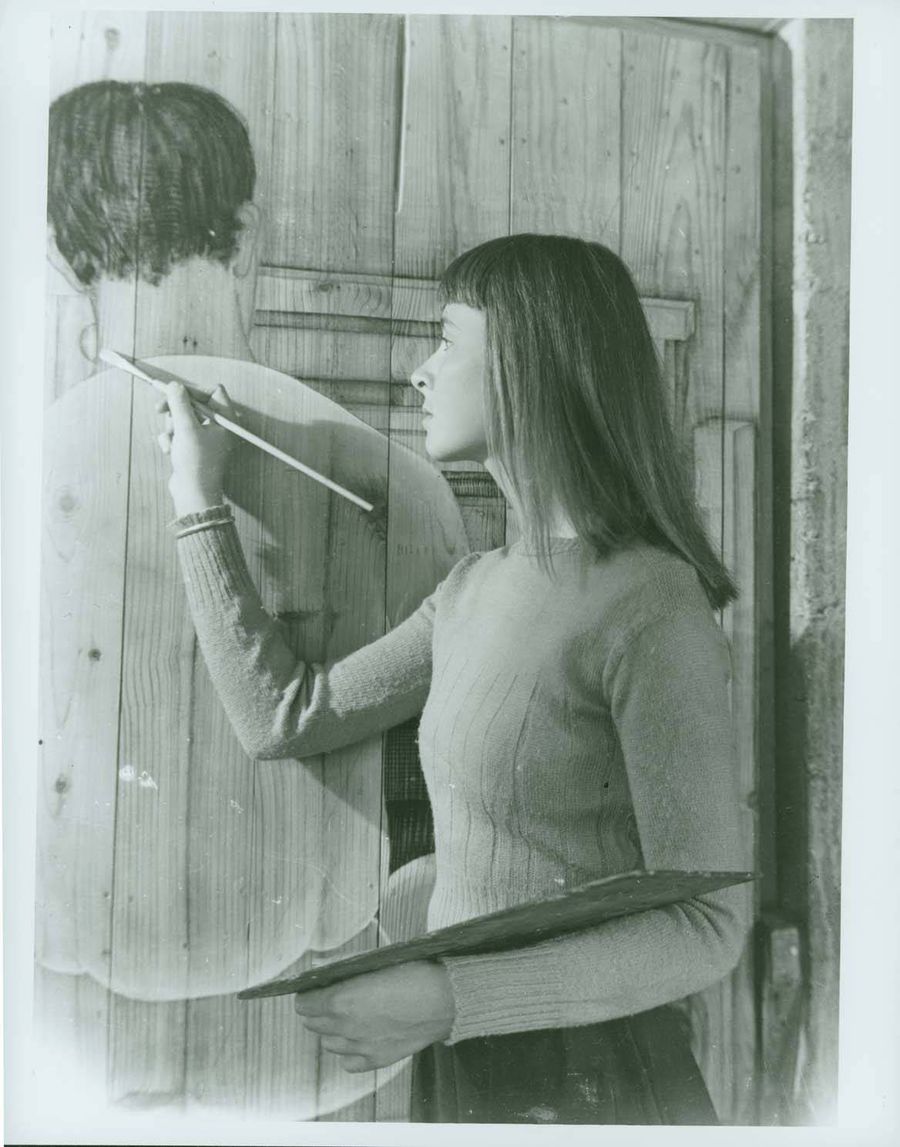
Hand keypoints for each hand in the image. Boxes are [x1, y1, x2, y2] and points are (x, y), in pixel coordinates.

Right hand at [157, 381, 237, 515]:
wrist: (193, 494)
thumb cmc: (196, 463)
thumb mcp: (186, 428)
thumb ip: (179, 403)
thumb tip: (174, 385)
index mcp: (226, 419)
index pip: (212, 391)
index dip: (192, 390)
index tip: (173, 391)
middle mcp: (218, 426)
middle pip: (193, 403)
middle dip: (176, 410)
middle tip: (159, 409)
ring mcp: (205, 437)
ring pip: (182, 418)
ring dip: (172, 428)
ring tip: (173, 442)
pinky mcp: (192, 446)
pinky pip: (177, 433)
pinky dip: (171, 440)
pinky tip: (171, 452)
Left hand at [294, 961, 454, 1071]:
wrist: (444, 999)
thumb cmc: (413, 974)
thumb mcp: (375, 962)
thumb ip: (345, 969)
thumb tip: (322, 971)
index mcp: (342, 1000)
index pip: (304, 1004)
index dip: (307, 994)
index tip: (312, 989)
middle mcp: (346, 1027)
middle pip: (313, 1024)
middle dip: (316, 1011)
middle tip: (327, 1000)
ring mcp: (361, 1047)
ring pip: (329, 1044)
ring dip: (331, 1030)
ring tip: (345, 1017)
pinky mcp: (377, 1060)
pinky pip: (348, 1063)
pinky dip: (348, 1052)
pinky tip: (358, 1038)